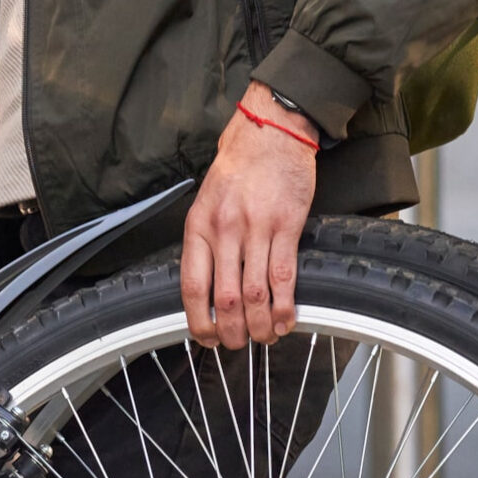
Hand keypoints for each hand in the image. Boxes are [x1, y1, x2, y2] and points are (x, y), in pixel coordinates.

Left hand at [180, 81, 319, 348]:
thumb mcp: (206, 200)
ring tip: (263, 338)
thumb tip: (205, 286)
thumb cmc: (238, 167)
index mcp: (198, 225)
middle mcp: (224, 230)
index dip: (197, 320)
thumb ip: (205, 240)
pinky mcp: (287, 226)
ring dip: (260, 325)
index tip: (204, 337)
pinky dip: (285, 306)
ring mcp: (256, 228)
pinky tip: (286, 320)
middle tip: (236, 345)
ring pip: (255, 294)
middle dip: (230, 332)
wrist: (270, 132)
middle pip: (224, 298)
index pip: (191, 284)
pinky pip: (284, 276)